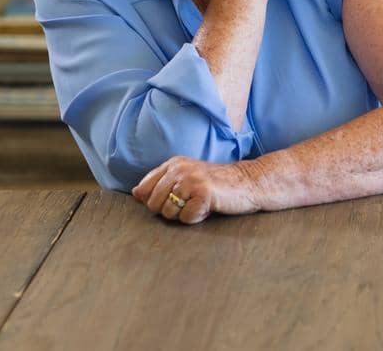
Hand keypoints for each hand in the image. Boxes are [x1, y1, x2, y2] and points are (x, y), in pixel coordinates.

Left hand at [133, 156, 261, 224]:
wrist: (247, 183)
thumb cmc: (215, 184)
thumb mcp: (186, 178)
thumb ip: (160, 183)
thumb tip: (135, 193)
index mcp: (173, 163)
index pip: (143, 189)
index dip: (154, 201)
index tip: (175, 199)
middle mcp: (179, 169)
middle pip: (153, 204)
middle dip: (170, 210)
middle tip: (190, 202)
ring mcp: (191, 180)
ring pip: (168, 213)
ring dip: (184, 215)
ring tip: (200, 204)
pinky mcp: (203, 193)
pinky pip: (186, 218)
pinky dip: (197, 218)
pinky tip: (208, 208)